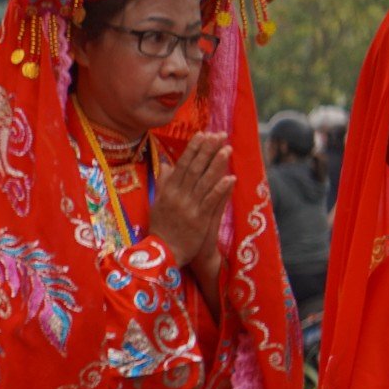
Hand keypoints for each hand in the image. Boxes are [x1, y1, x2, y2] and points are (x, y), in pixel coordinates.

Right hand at [149, 132, 233, 272]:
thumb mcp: (157, 204)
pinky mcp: (199, 220)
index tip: (203, 134)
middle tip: (219, 135)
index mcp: (167, 191)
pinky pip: (211, 201)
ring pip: (204, 182)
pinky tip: (231, 177)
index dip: (193, 149)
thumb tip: (167, 164)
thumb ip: (163, 183)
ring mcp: (189, 207)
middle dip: (207, 150)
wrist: (165, 253)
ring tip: (227, 149)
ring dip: (216, 164)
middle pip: (194, 169)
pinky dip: (220, 189)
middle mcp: (177, 196)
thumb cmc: (162, 229)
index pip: (182, 165)